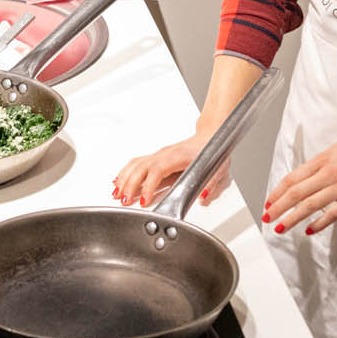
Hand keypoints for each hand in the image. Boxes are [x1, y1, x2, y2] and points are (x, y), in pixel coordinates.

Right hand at [112, 133, 226, 207]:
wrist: (211, 136)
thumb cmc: (213, 151)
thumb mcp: (219, 170)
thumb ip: (211, 185)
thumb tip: (203, 197)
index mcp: (178, 156)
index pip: (157, 170)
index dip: (148, 185)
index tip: (143, 200)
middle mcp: (165, 154)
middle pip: (141, 167)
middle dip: (130, 185)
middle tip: (124, 201)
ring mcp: (159, 154)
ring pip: (135, 165)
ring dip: (124, 179)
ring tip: (117, 194)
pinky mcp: (157, 157)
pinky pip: (136, 163)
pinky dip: (125, 172)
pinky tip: (119, 181)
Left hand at [263, 125, 336, 234]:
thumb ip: (324, 163)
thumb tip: (311, 174)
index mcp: (323, 160)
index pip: (293, 178)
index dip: (277, 191)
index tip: (269, 201)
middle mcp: (328, 173)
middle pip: (296, 193)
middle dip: (278, 207)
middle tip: (267, 217)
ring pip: (309, 205)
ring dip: (292, 218)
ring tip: (281, 227)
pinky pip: (333, 213)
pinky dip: (319, 223)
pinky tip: (310, 230)